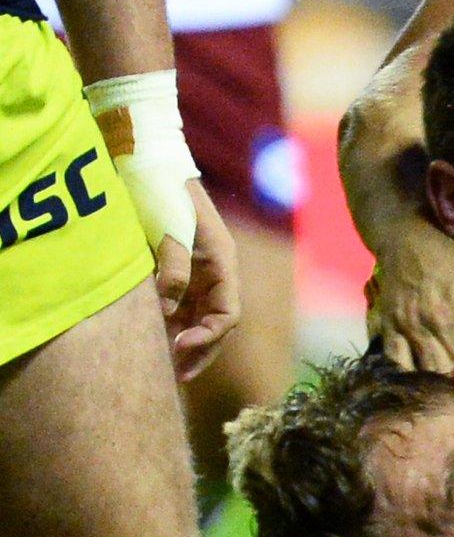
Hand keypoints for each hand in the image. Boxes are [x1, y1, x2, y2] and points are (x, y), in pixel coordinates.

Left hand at [160, 179, 239, 379]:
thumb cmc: (160, 188)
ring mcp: (194, 273)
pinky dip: (165, 326)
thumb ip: (172, 269)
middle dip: (198, 352)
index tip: (178, 348)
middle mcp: (213, 273)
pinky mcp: (174, 270)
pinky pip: (176, 306)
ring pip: (195, 318)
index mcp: (222, 262)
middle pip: (214, 324)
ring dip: (181, 342)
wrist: (143, 159)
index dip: (207, 337)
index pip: (227, 314)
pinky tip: (149, 340)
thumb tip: (165, 312)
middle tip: (175, 377)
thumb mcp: (169, 229)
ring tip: (159, 366)